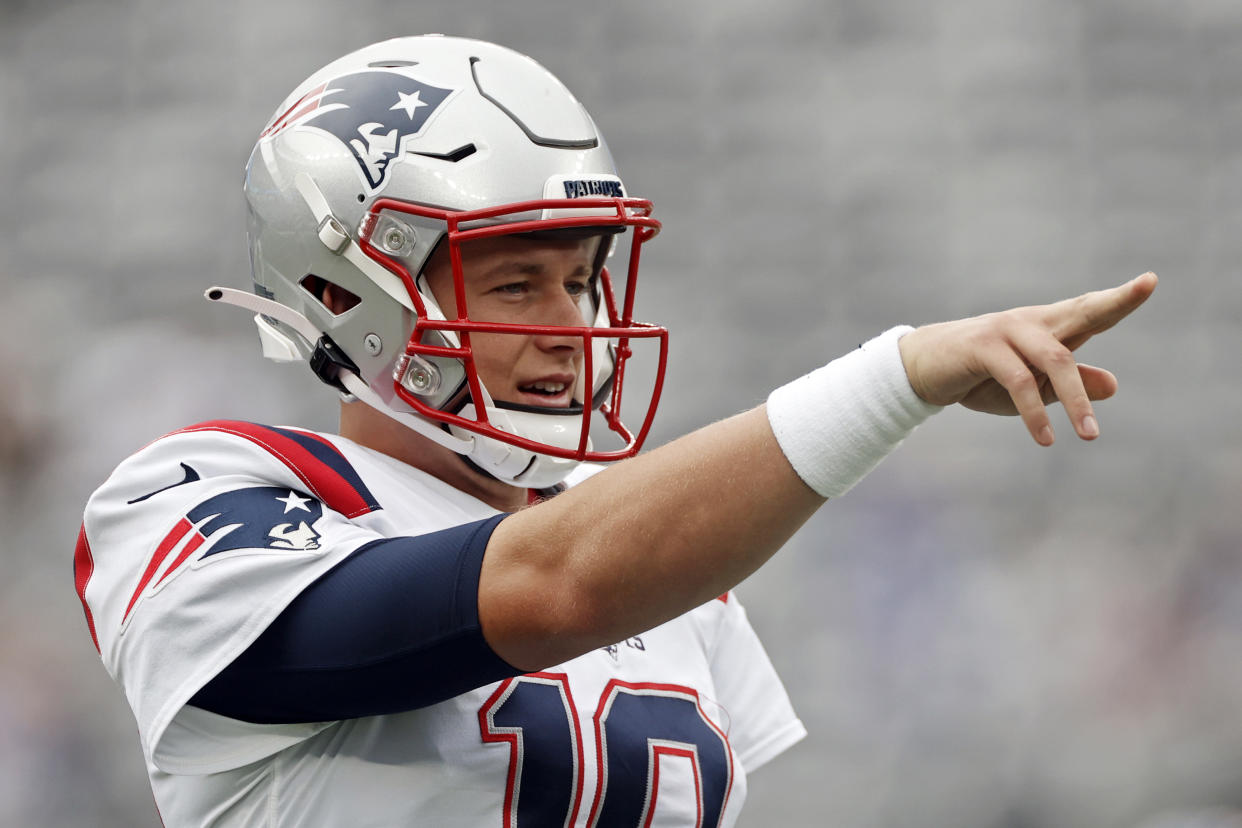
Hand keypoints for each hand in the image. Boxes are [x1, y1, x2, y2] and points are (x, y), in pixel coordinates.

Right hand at [897, 272, 1157, 445]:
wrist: (920, 371)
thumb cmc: (980, 378)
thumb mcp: (1033, 387)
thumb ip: (1071, 384)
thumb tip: (1113, 386)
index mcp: (1047, 327)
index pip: (1090, 311)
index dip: (1120, 299)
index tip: (1150, 281)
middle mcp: (1031, 322)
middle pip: (1081, 311)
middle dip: (1115, 300)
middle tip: (1147, 285)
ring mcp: (1007, 330)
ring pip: (1055, 359)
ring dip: (1075, 400)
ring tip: (1090, 436)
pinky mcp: (983, 347)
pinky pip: (1019, 380)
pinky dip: (1034, 411)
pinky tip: (1046, 438)